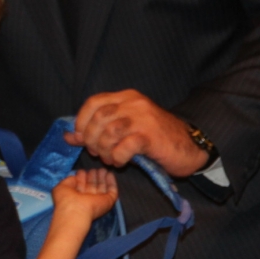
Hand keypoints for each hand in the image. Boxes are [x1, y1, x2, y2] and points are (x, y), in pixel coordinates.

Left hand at [50, 168, 118, 223]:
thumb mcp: (61, 187)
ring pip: (102, 188)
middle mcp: (87, 199)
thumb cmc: (66, 199)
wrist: (76, 211)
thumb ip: (68, 180)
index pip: (80, 186)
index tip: (82, 171)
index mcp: (76, 197)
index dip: (82, 178)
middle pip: (92, 186)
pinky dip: (111, 182)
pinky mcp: (108, 201)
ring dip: (102, 178)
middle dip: (93, 177)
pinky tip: (109, 174)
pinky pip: (112, 191)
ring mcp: (98, 201)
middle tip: (94, 169)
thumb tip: (75, 176)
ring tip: (103, 169)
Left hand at [66, 90, 208, 176]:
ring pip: (109, 132)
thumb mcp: (126, 129)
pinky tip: (121, 161)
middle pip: (99, 118)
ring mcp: (143, 118)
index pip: (93, 102)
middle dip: (91, 138)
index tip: (81, 137)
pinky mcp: (151, 136)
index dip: (81, 121)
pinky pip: (124, 147)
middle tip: (96, 152)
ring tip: (110, 158)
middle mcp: (134, 103)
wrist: (190, 146)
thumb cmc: (155, 138)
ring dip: (104, 149)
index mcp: (126, 97)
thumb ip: (98, 130)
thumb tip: (69, 137)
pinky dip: (117, 157)